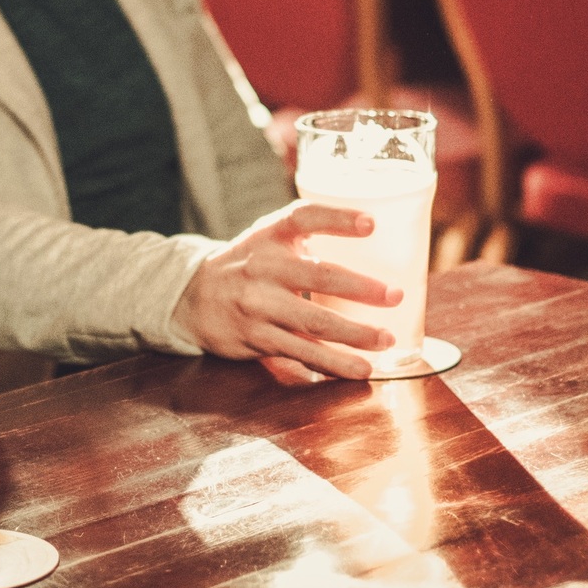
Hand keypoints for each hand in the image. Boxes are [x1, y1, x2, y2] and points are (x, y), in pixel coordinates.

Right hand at [171, 201, 401, 381]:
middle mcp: (264, 267)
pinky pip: (302, 352)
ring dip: (354, 334)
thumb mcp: (269, 237)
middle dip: (360, 288)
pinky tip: (358, 369)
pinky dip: (332, 363)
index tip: (372, 224)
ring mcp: (259, 306)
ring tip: (385, 340)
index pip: (304, 217)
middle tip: (395, 296)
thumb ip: (308, 233)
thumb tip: (374, 235)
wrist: (192, 297)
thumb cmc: (247, 264)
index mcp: (270, 235)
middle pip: (318, 276)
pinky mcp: (258, 338)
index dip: (338, 219)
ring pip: (314, 322)